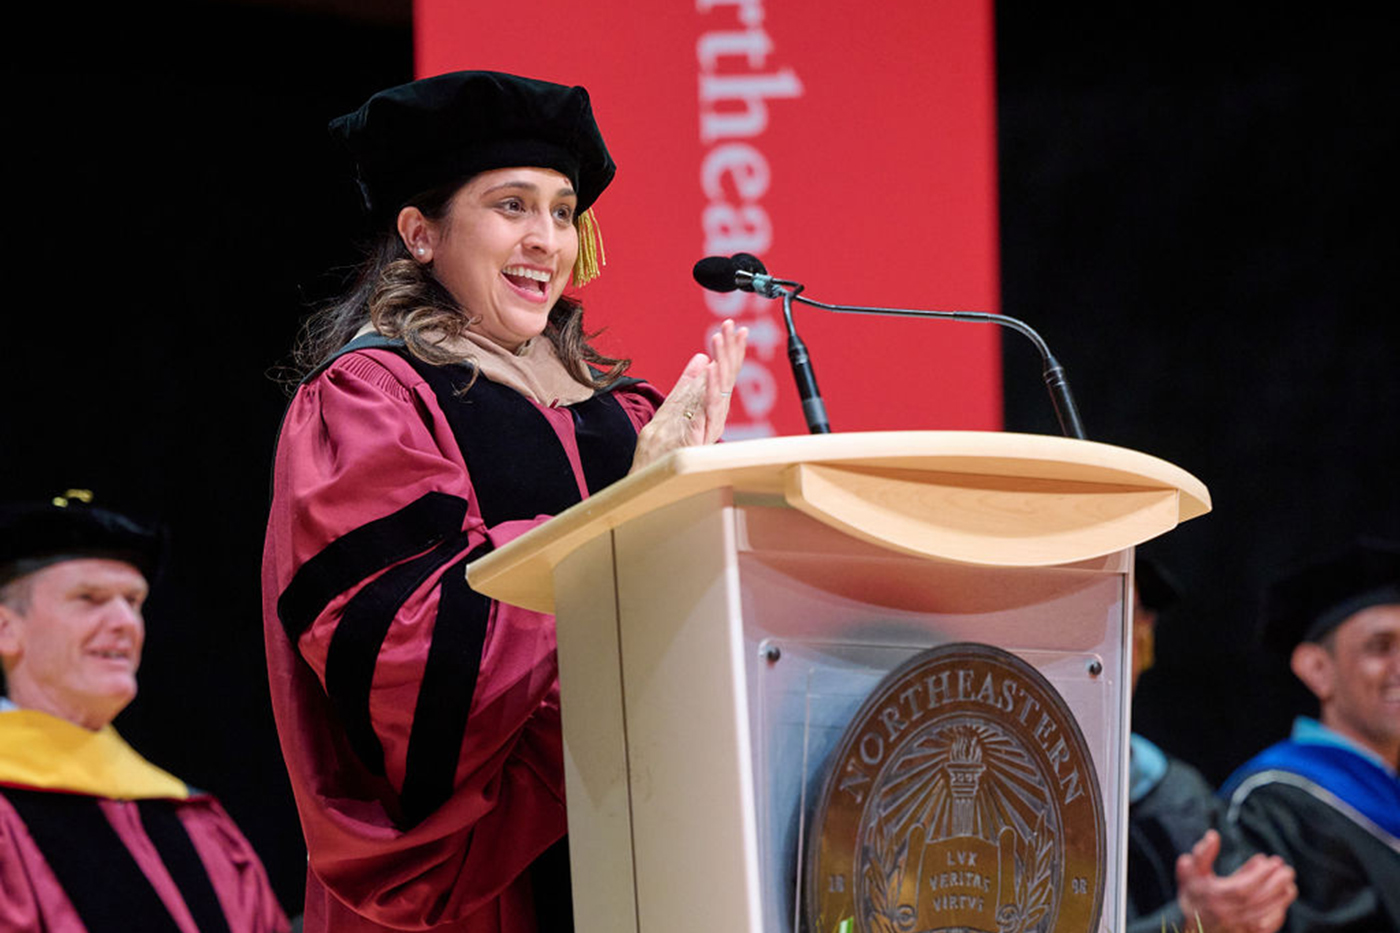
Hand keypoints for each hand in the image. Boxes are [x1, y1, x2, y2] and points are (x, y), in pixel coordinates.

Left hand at [630, 319, 747, 472]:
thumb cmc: (659, 450)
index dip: (729, 350)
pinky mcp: (698, 435)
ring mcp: (707, 426)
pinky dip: (712, 387)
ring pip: (720, 389)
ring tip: (722, 340)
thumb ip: (687, 384)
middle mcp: (712, 416)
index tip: (734, 328)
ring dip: (722, 362)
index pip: (722, 373)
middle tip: (734, 326)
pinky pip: (709, 408)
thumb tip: (700, 358)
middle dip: (731, 350)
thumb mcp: (671, 407)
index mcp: (708, 408)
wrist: (648, 478)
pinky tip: (714, 368)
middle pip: (726, 378)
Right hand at [1175, 830, 1296, 932]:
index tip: (1272, 862)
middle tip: (1288, 870)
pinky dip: (1277, 915)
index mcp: (1212, 897)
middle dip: (1275, 885)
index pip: (1241, 888)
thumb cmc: (1194, 893)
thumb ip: (1202, 853)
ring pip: (1263, 915)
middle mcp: (1225, 914)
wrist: (1194, 924)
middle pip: (1255, 901)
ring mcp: (1236, 927)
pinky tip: (1283, 901)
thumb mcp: (1191, 870)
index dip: (1259, 876)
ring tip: (1290, 883)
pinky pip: (1265, 928)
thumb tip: (1213, 835)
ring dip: (1280, 899)